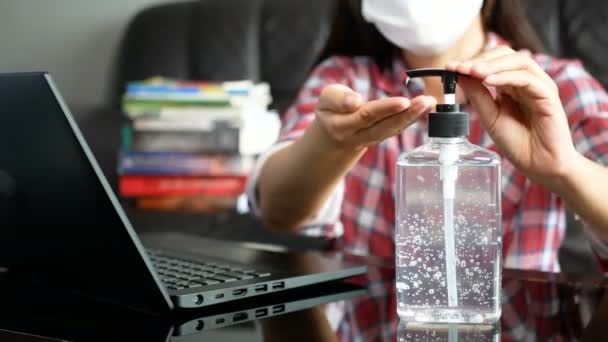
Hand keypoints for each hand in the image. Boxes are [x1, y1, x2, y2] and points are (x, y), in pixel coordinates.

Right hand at [315, 84, 435, 150]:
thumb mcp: (325, 101)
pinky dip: (412, 118)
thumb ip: (338, 99)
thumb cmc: (330, 112)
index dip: (385, 110)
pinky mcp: (383, 136)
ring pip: (394, 129)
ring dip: (414, 116)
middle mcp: (360, 136)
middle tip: (425, 101)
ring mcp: (373, 139)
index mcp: (342, 126)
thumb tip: (356, 101)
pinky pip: (397, 128)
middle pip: (385, 126)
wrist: (331, 139)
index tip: (403, 102)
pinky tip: (426, 107)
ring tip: (429, 102)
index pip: (366, 116)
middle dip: (407, 114)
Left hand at [446, 47, 578, 190]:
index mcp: (512, 85)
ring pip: (518, 62)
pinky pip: (527, 79)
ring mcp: (539, 87)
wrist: (539, 165)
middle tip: (460, 67)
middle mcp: (527, 81)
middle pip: (506, 55)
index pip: (493, 62)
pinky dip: (507, 76)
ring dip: (492, 65)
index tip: (450, 67)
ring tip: (472, 71)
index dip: (471, 62)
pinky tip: (489, 80)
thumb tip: (460, 75)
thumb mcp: (490, 117)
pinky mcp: (548, 96)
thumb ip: (478, 96)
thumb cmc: (517, 143)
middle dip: (480, 60)